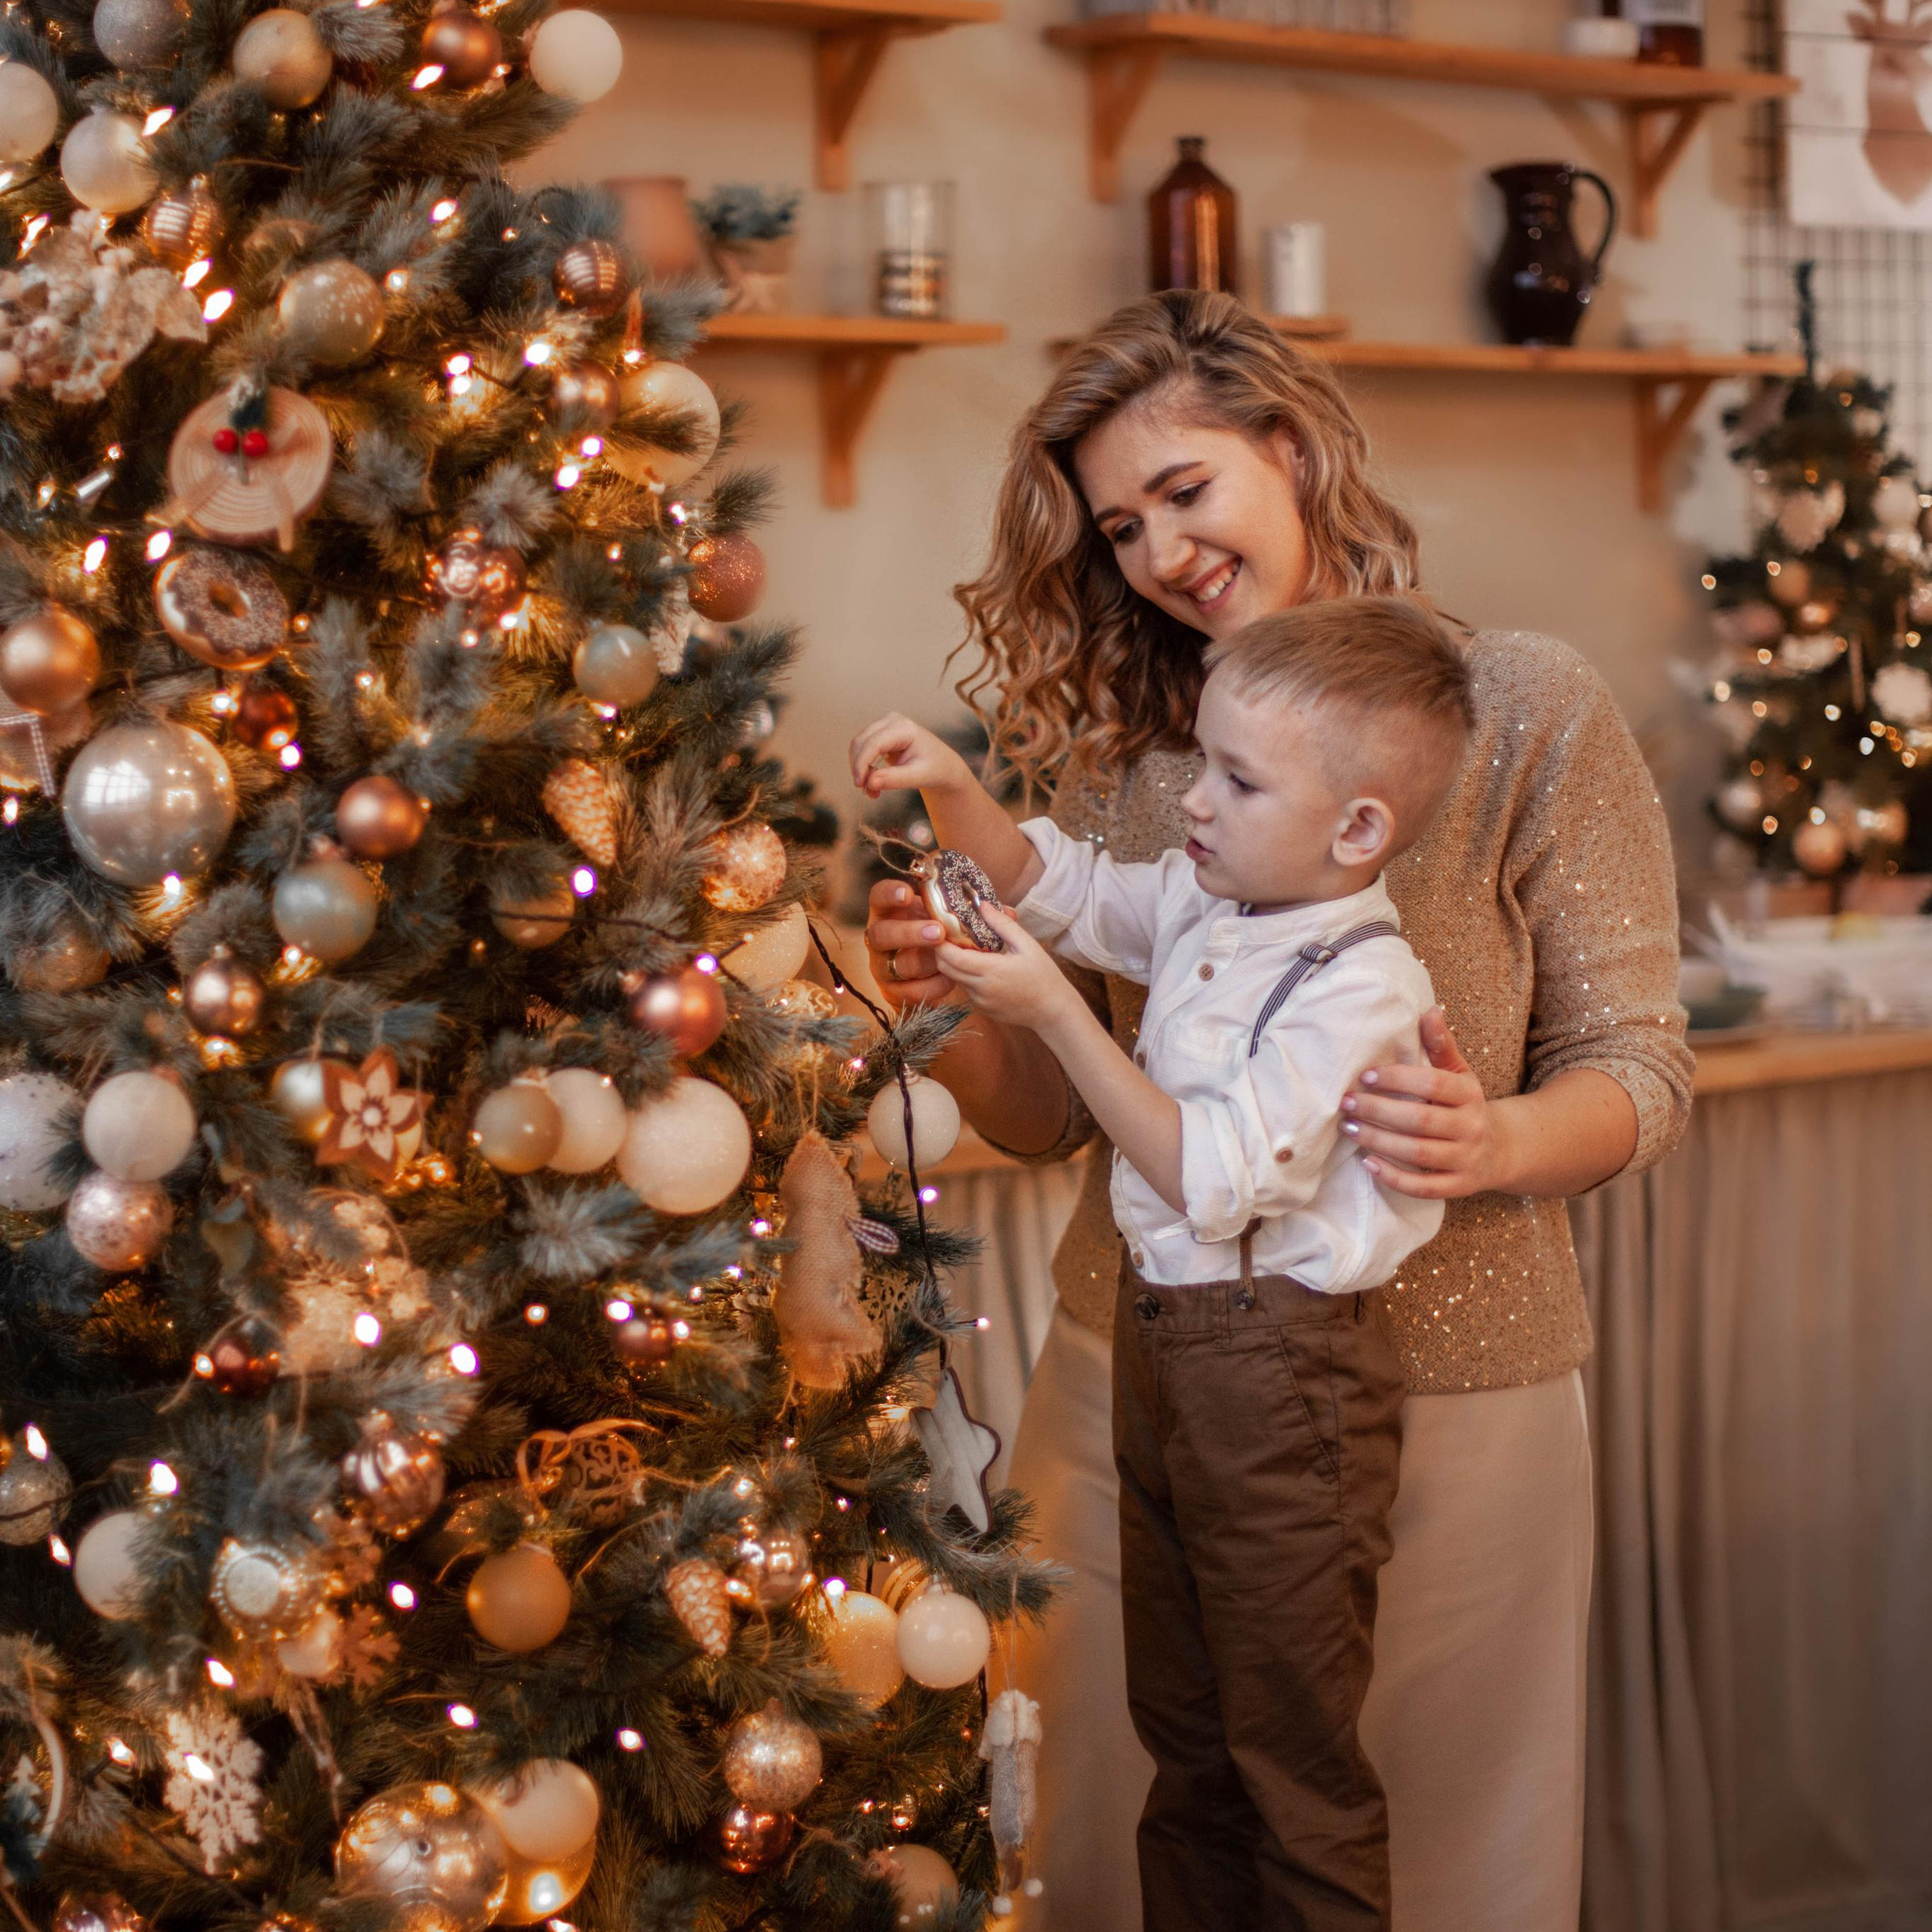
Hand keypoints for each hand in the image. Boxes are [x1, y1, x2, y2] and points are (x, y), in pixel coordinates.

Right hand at [849, 713, 973, 800]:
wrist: (942, 765)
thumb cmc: (934, 769)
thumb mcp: (918, 777)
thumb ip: (895, 779)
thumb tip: (870, 783)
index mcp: (905, 728)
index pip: (873, 744)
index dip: (862, 764)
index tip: (860, 786)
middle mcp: (892, 721)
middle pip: (861, 742)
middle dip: (858, 768)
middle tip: (867, 792)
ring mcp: (885, 725)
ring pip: (858, 745)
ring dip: (859, 769)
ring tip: (872, 791)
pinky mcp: (880, 733)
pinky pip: (862, 748)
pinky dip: (863, 767)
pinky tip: (873, 783)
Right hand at [863, 877, 955, 1011]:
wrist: (924, 974)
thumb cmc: (934, 935)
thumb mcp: (941, 916)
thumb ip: (962, 909)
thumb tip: (1003, 910)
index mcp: (888, 913)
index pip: (879, 897)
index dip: (890, 894)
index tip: (908, 893)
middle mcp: (879, 939)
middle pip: (881, 934)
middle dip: (909, 932)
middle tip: (937, 931)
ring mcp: (882, 967)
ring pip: (896, 965)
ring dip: (923, 961)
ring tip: (947, 957)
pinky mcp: (893, 992)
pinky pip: (909, 992)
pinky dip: (931, 986)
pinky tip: (949, 980)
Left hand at [934, 902, 1079, 1034]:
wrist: (1053, 1011)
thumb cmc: (1043, 976)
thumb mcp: (1026, 945)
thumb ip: (1002, 924)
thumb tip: (982, 905)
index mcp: (991, 971)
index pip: (951, 957)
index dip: (941, 943)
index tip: (940, 929)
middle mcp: (980, 989)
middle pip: (946, 969)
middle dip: (942, 952)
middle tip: (949, 936)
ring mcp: (979, 1002)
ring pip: (955, 979)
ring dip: (955, 964)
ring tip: (968, 950)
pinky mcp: (982, 1009)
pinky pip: (966, 990)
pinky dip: (967, 977)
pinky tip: (982, 968)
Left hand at [1340, 1008, 1506, 1199]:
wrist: (1500, 1149)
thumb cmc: (1464, 1105)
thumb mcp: (1458, 1074)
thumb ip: (1441, 1045)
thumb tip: (1429, 1010)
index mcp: (1469, 1095)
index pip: (1433, 1084)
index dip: (1398, 1079)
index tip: (1365, 1075)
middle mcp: (1470, 1128)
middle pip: (1421, 1120)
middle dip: (1379, 1111)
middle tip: (1346, 1102)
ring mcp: (1465, 1160)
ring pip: (1419, 1153)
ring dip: (1379, 1141)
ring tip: (1349, 1128)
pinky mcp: (1458, 1186)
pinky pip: (1423, 1187)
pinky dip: (1393, 1178)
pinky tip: (1367, 1163)